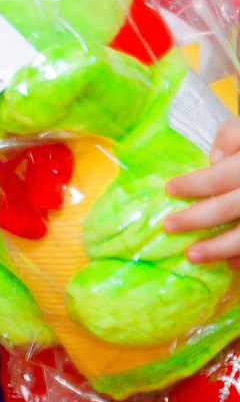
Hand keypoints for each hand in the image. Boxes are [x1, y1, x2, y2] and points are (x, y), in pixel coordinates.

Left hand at [162, 116, 239, 262]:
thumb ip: (232, 137)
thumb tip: (213, 160)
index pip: (221, 176)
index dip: (195, 184)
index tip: (169, 190)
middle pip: (230, 208)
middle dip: (197, 219)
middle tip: (168, 226)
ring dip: (220, 248)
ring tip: (192, 255)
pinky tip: (231, 264)